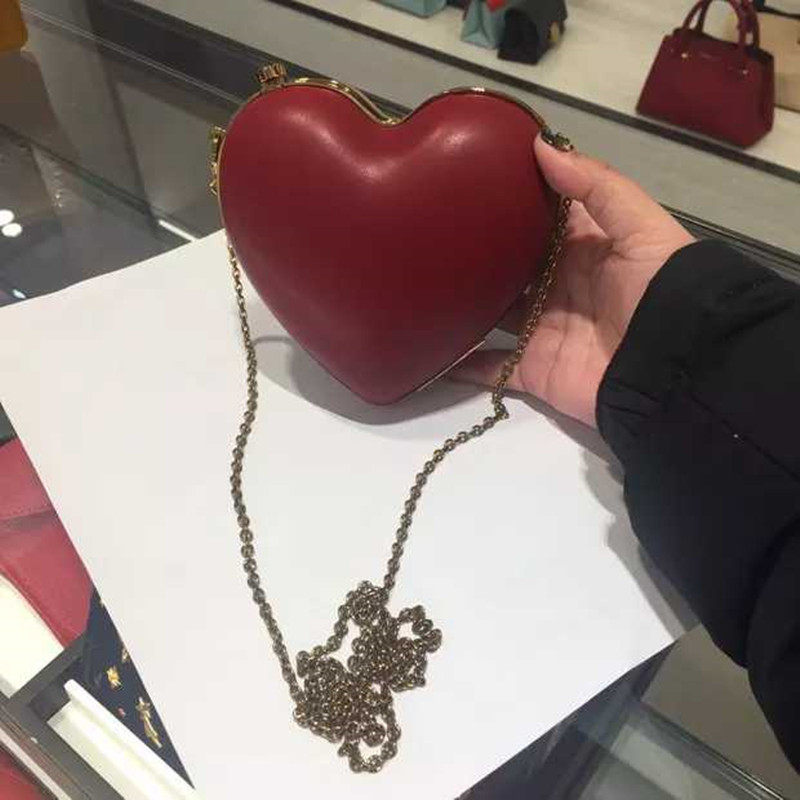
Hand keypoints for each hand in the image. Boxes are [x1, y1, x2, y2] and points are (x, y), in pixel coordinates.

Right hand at [451, 136, 694, 427]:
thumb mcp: (639, 226)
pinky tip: (428, 352)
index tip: (467, 180)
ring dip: (462, 305)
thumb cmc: (657, 290)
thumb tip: (540, 145)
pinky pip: (491, 368)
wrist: (671, 367)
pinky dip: (462, 366)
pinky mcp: (533, 369)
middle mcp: (556, 288)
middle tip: (429, 232)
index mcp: (581, 250)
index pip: (539, 221)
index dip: (510, 202)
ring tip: (419, 284)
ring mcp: (540, 330)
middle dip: (476, 255)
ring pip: (491, 315)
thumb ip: (595, 185)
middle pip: (508, 268)